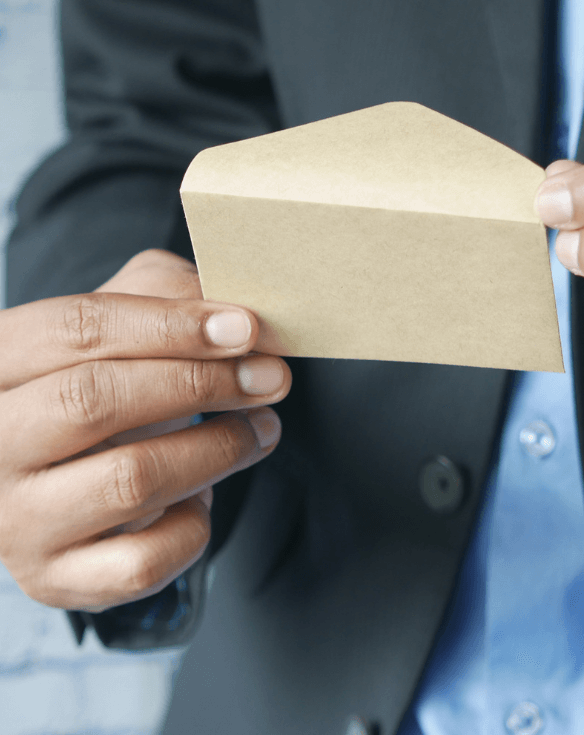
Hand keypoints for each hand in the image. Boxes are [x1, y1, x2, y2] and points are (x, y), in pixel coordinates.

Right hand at [0, 249, 290, 610]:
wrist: (57, 474)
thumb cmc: (98, 386)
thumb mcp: (118, 324)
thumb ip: (166, 295)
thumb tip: (235, 318)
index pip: (75, 329)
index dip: (170, 325)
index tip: (244, 329)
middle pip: (95, 400)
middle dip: (201, 383)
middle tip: (269, 378)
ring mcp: (16, 519)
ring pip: (130, 480)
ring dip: (219, 448)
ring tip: (259, 428)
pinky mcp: (53, 577)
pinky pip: (143, 561)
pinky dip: (194, 525)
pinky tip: (203, 497)